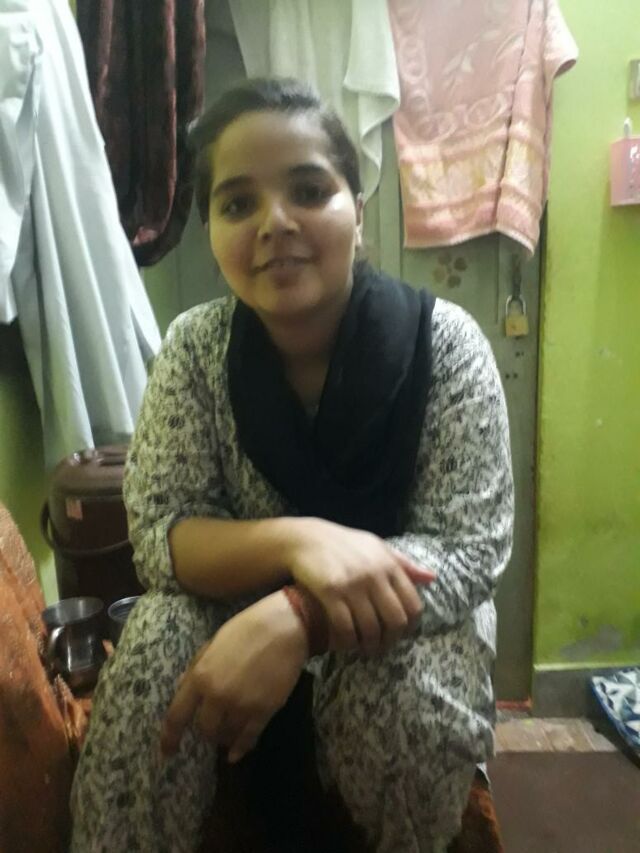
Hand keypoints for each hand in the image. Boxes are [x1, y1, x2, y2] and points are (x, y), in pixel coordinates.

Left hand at [161, 590, 306, 762]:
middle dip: (206, 733)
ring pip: (226, 735)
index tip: (167, 753)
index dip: (169, 738)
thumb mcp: (212, 644)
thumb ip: (196, 668)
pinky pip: (248, 737)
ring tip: (228, 734)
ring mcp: (241, 705)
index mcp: (200, 676)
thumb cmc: (246, 629)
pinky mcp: (263, 711)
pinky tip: (236, 754)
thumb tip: (181, 689)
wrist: (284, 628)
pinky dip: (241, 748)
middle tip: (213, 729)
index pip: (177, 716)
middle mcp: (217, 695)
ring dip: (224, 738)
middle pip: (205, 729)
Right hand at [285, 518, 435, 655]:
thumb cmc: (344, 544)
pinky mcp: (330, 592)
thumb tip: (432, 578)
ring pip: (371, 628)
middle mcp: (374, 575)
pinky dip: (349, 641)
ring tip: (366, 649)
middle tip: (383, 646)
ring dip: (371, 645)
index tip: (401, 633)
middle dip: (391, 640)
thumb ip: (404, 564)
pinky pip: (346, 627)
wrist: (305, 539)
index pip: (412, 604)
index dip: (410, 626)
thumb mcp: (376, 547)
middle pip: (395, 620)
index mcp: (388, 564)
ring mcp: (352, 584)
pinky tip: (347, 643)